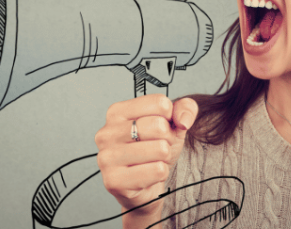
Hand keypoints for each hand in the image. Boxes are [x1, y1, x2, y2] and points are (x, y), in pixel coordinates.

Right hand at [95, 94, 197, 219]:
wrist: (145, 186)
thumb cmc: (154, 151)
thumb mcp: (172, 124)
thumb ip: (184, 108)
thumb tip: (183, 120)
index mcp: (116, 112)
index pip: (159, 103)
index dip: (169, 118)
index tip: (160, 128)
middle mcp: (106, 132)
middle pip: (159, 126)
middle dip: (167, 139)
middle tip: (157, 147)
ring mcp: (107, 157)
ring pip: (160, 149)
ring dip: (164, 158)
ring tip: (152, 161)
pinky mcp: (114, 180)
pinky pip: (157, 171)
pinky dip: (161, 173)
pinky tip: (148, 175)